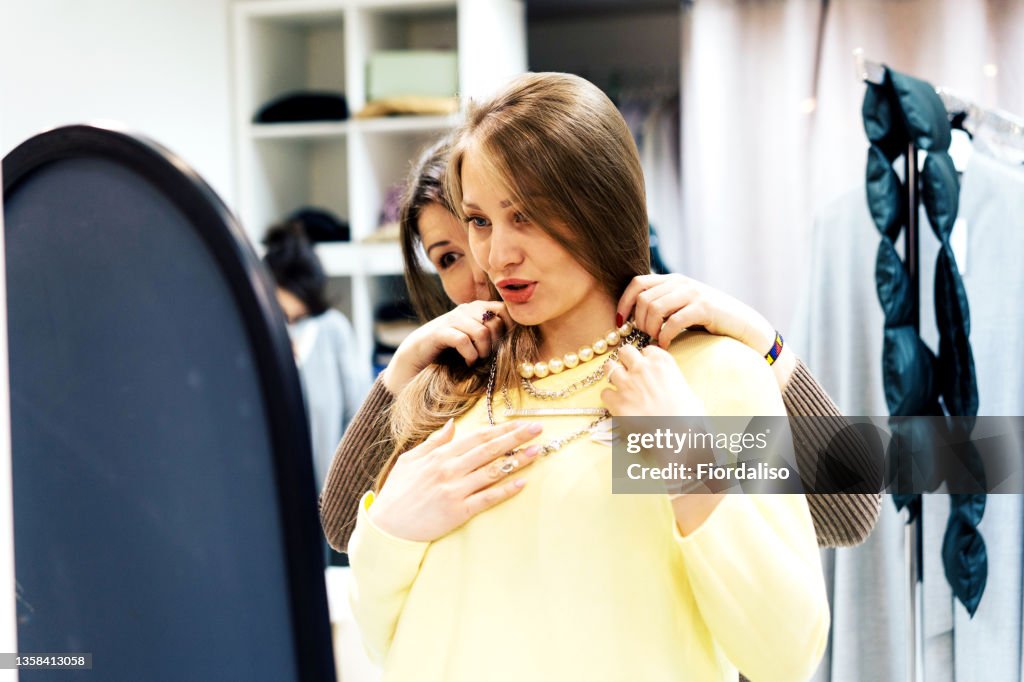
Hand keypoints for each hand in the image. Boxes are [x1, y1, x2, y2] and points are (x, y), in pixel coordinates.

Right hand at [368, 419, 542, 541]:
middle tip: (538, 428)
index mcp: (439, 455)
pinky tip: (522, 482)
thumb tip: (452, 425)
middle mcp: (449, 469)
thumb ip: (432, 442)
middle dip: (516, 437)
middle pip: (489, 449)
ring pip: (493, 471)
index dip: (501, 428)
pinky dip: (506, 489)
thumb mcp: (409, 460)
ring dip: (518, 460)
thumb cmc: (396, 493)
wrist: (387, 528)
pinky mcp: (459, 512)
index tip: (520, 421)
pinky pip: (488, 498)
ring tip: (537, 451)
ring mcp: (455, 490)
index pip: (477, 437)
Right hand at [383, 301, 510, 393]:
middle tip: (487, 357)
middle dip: (495, 345)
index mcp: (477, 308)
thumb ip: (494, 335)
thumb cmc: (452, 352)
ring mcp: (452, 319)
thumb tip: (521, 339)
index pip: (505, 310)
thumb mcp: (476, 341)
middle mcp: (466, 310)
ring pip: (482, 332)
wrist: (417, 357)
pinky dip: (469, 355)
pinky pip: (463, 341)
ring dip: (482, 352)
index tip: (504, 346)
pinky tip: (467, 362)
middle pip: (495, 323)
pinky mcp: (439, 332)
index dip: (509, 328)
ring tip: (476, 360)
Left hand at [600, 345, 704, 416]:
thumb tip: (674, 390)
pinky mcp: (617, 402)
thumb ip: (675, 385)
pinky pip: (604, 393)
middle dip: (625, 360)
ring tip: (619, 386)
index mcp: (663, 362)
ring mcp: (627, 383)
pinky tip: (617, 404)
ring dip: (613, 375)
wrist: (679, 435)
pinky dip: (609, 398)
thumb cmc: (690, 416)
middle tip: (628, 372)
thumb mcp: (689, 392)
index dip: (645, 359)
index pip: (647, 350)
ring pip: (609, 367)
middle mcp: (642, 368)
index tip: (646, 368)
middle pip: (625, 351)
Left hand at [617, 274, 774, 352]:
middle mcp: (681, 282)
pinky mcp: (704, 307)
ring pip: (655, 308)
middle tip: (645, 337)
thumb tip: (630, 319)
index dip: (624, 302)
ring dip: (650, 329)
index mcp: (672, 280)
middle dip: (638, 322)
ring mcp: (693, 293)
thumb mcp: (682, 306)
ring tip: (655, 340)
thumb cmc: (709, 320)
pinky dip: (665, 336)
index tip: (620, 322)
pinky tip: (666, 344)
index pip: (637, 283)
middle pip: (644, 299)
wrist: (743, 324)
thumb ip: (662, 305)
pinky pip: (673, 321)